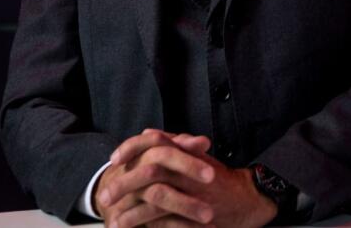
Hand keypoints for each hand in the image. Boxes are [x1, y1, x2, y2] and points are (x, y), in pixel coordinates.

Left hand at [99, 128, 279, 227]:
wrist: (245, 200)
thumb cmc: (216, 178)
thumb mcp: (195, 156)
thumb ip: (172, 145)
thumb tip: (145, 133)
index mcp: (186, 151)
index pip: (155, 141)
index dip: (131, 148)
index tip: (113, 160)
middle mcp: (189, 169)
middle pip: (150, 171)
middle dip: (123, 185)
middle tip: (105, 197)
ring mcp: (193, 191)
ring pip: (155, 198)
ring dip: (130, 212)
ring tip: (113, 221)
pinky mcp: (195, 214)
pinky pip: (165, 221)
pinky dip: (146, 227)